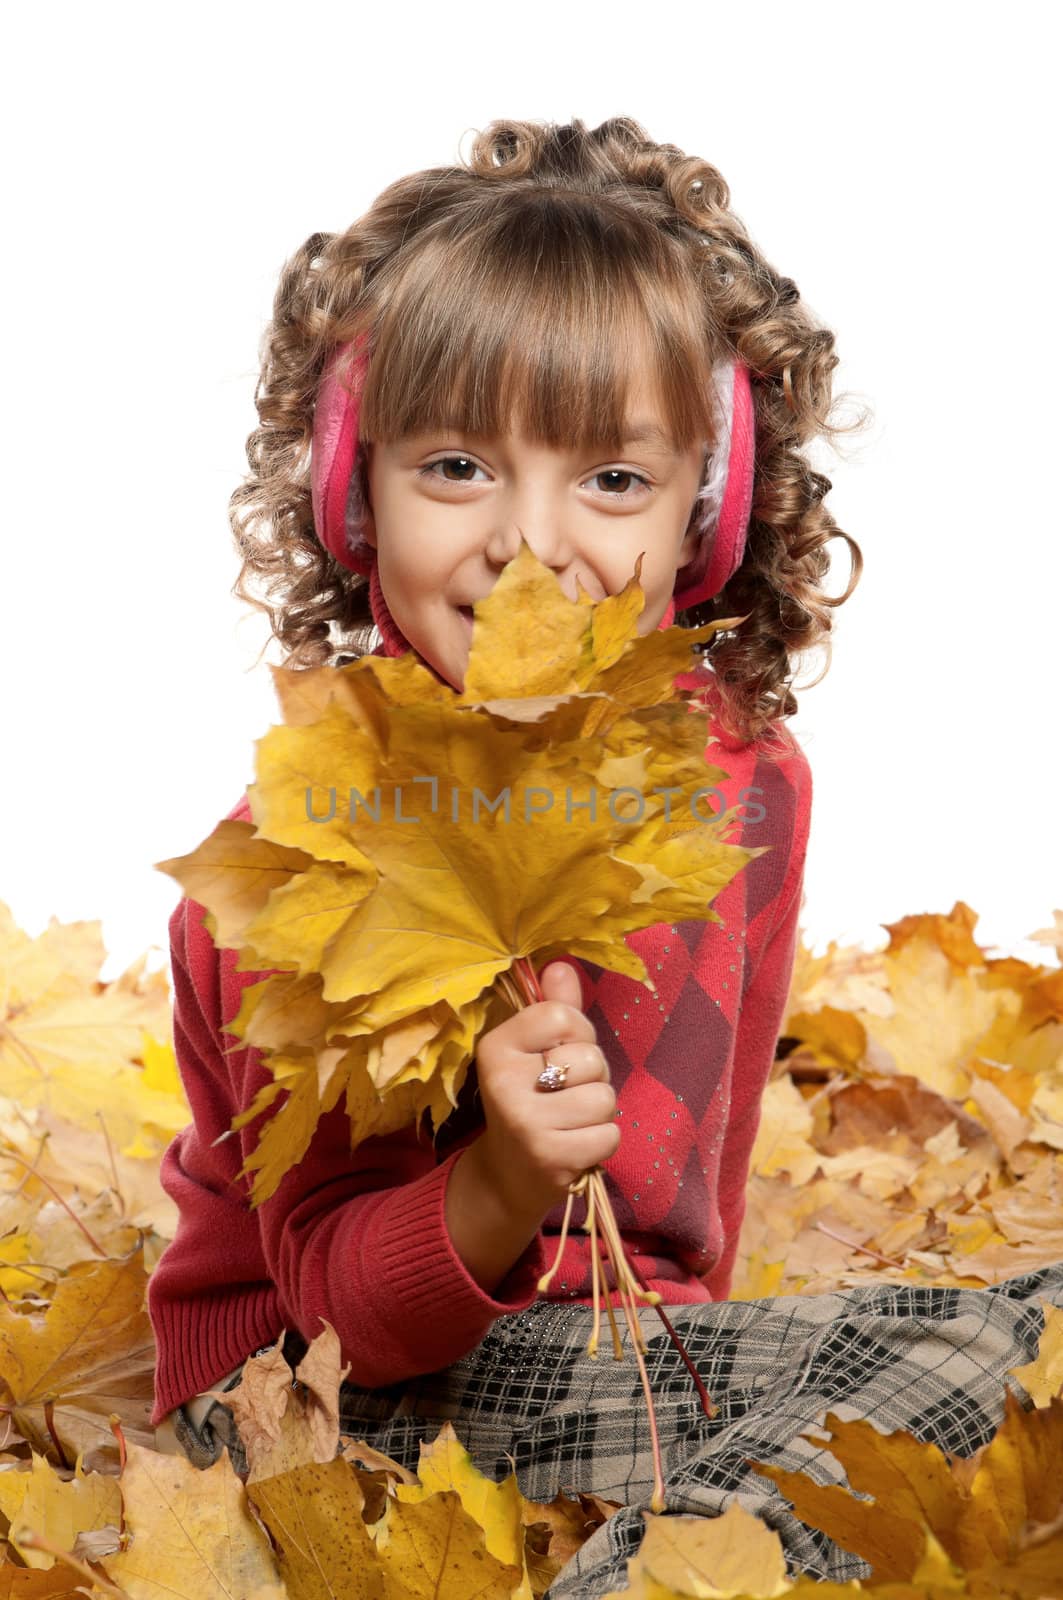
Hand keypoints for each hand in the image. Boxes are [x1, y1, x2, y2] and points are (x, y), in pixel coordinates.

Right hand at [471, 960, 620, 1220]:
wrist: (507, 1176)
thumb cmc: (530, 1100)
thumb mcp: (533, 1051)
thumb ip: (552, 1009)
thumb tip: (562, 966)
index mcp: (495, 1046)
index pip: (563, 1015)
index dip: (578, 1034)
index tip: (559, 1055)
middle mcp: (503, 1082)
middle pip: (590, 1059)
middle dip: (592, 1077)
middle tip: (565, 1095)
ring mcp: (525, 1123)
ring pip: (604, 1098)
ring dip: (599, 1112)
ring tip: (571, 1121)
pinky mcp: (550, 1158)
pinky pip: (610, 1135)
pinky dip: (602, 1142)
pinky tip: (576, 1146)